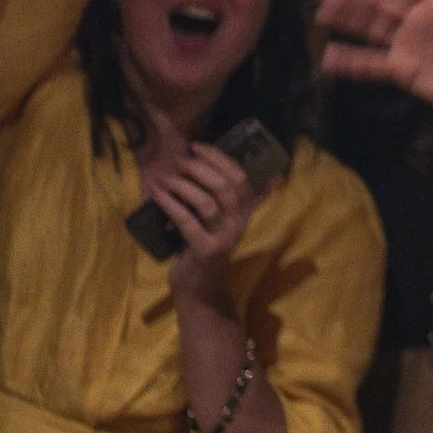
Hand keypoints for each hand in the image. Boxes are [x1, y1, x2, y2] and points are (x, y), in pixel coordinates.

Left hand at [146, 139, 265, 298]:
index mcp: (244, 212)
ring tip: (166, 176)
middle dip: (200, 168)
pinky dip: (170, 204)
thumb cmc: (208, 247)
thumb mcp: (228, 222)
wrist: (199, 287)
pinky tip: (157, 193)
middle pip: (225, 187)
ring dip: (183, 185)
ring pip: (207, 203)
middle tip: (179, 160)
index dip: (220, 158)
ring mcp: (222, 237)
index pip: (240, 178)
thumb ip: (249, 201)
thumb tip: (275, 178)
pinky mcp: (204, 250)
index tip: (197, 146)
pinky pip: (186, 221)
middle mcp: (238, 223)